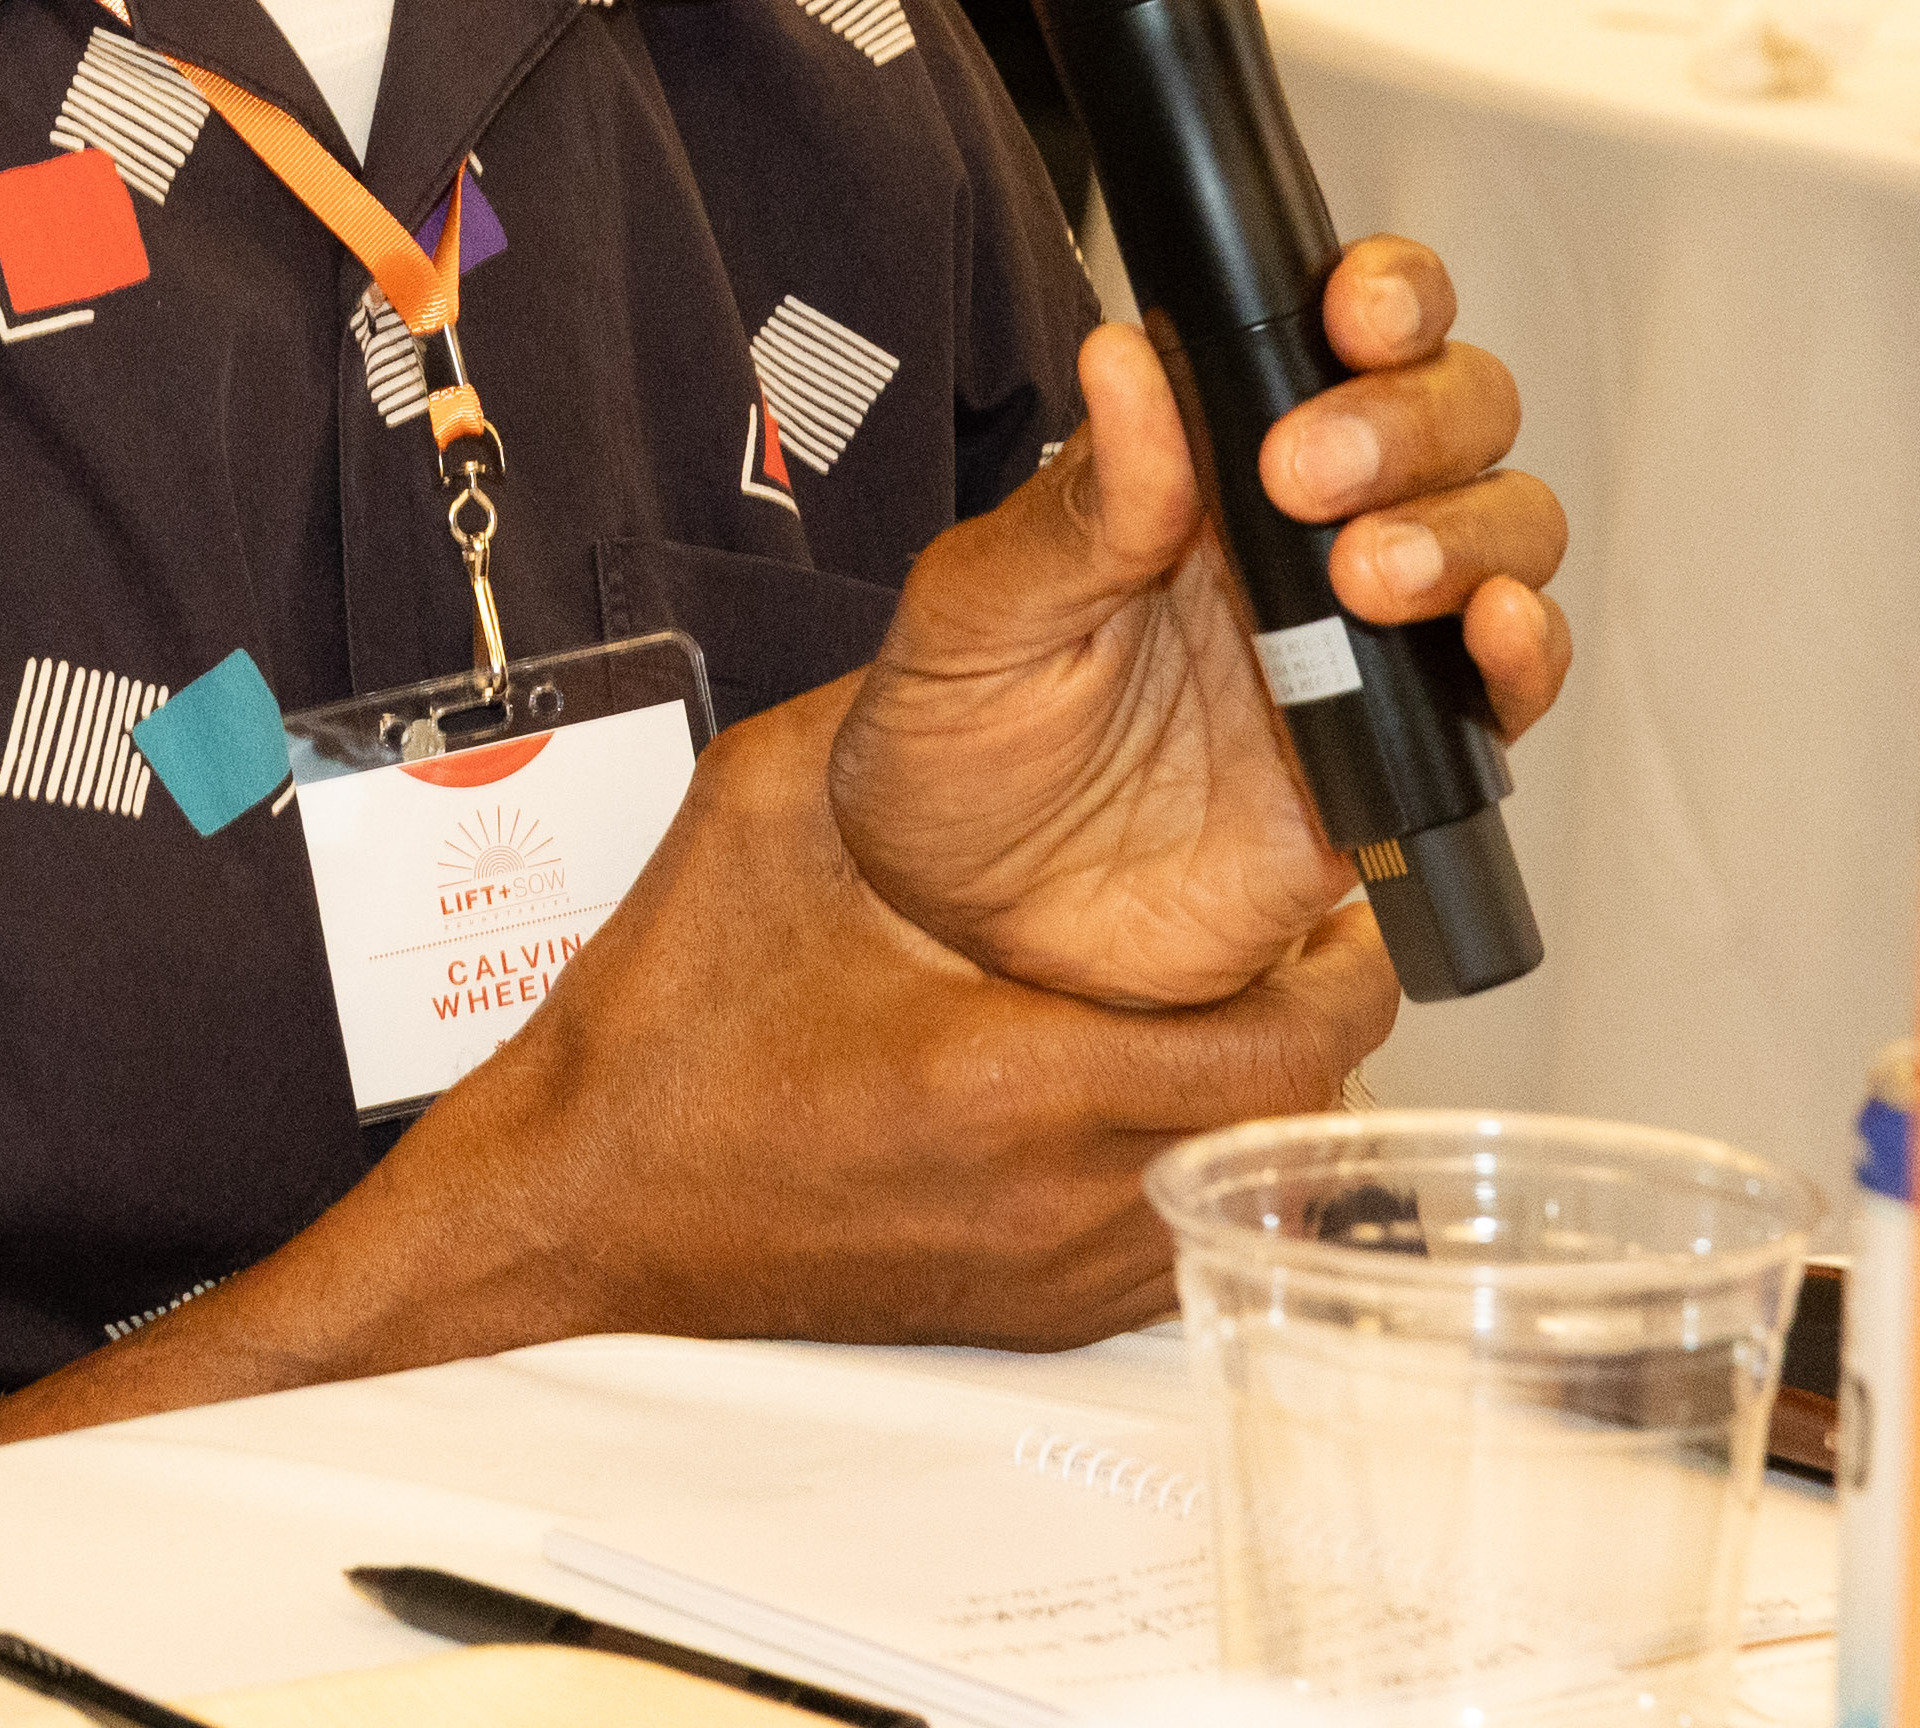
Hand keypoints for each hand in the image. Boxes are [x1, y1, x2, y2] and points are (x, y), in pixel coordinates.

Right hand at [391, 682, 1397, 1348]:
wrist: (580, 1194)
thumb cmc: (667, 1023)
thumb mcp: (771, 815)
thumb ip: (903, 716)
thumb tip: (1016, 601)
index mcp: (1012, 1080)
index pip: (1288, 1046)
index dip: (1338, 960)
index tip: (1327, 891)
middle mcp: (1056, 1203)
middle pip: (1293, 1122)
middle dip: (1304, 1016)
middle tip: (1276, 931)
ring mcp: (1052, 1277)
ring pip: (1242, 1183)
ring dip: (1247, 1093)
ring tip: (1198, 996)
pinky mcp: (1034, 1318)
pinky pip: (1172, 1241)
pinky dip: (1178, 1161)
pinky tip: (1118, 1084)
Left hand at [825, 239, 1571, 1008]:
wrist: (963, 926)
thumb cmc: (955, 749)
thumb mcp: (972, 616)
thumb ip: (1073, 505)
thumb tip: (1126, 361)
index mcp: (1205, 458)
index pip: (1337, 330)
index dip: (1381, 297)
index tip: (1350, 313)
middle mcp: (1304, 532)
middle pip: (1453, 412)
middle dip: (1411, 419)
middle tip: (1306, 474)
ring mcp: (1363, 643)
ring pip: (1502, 529)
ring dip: (1466, 531)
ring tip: (1368, 578)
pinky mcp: (1398, 759)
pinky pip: (1504, 688)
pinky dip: (1524, 650)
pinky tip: (1487, 636)